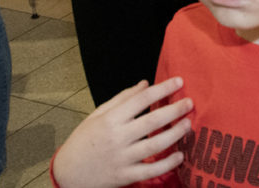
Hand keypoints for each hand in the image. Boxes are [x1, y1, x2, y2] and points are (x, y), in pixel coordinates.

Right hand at [53, 78, 191, 187]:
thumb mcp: (97, 115)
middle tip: (190, 102)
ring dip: (175, 134)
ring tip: (188, 124)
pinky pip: (150, 170)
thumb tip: (145, 84)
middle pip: (152, 121)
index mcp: (109, 120)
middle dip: (174, 110)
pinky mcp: (125, 176)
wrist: (68, 173)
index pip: (141, 100)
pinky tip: (179, 155)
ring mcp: (122, 158)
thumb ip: (122, 99)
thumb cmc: (83, 141)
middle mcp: (117, 138)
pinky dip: (167, 163)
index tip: (179, 82)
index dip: (162, 89)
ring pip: (155, 145)